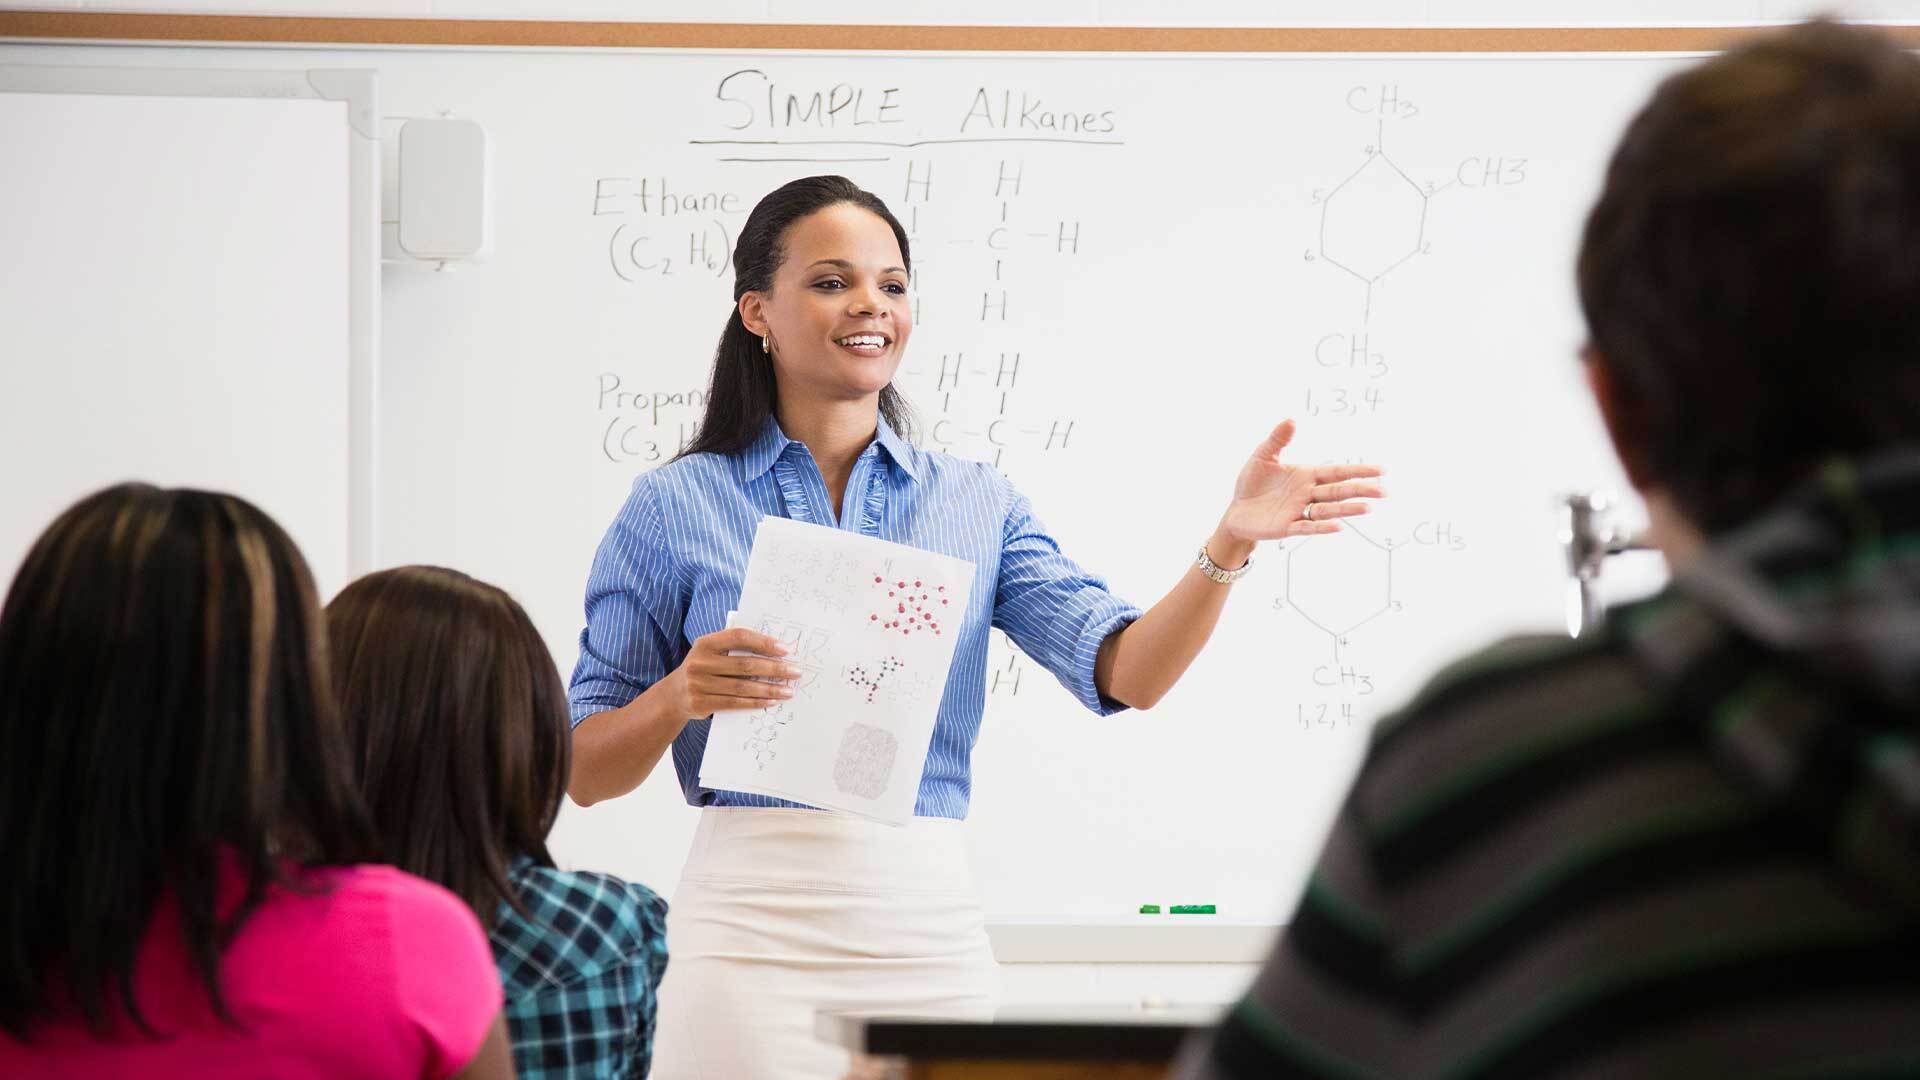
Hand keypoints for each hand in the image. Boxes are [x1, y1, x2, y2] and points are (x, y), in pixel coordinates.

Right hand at [665, 628, 799, 720]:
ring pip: (742, 686)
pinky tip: (771, 701)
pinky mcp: (701, 703)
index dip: (763, 642)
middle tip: (795, 672)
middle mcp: (700, 662)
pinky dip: (756, 702)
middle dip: (774, 668)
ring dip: (770, 689)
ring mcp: (698, 684)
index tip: (785, 649)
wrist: (673, 696)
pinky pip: (735, 702)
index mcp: (705, 643)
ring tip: (789, 690)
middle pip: (745, 664)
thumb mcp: (710, 653)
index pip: (738, 637)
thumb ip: (734, 648)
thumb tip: (775, 651)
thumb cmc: (702, 669)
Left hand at [1218, 419, 1384, 542]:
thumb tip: (1291, 419)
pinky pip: (1307, 527)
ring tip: (1367, 508)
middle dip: (1360, 490)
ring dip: (1347, 509)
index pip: (1337, 472)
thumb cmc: (1252, 483)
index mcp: (1306, 476)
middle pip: (1338, 491)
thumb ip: (1278, 439)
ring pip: (1327, 510)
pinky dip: (1322, 527)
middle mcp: (1307, 494)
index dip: (1357, 471)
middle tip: (1384, 491)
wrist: (1236, 511)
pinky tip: (1338, 526)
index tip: (1380, 471)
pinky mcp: (1286, 527)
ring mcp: (1299, 511)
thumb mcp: (1262, 457)